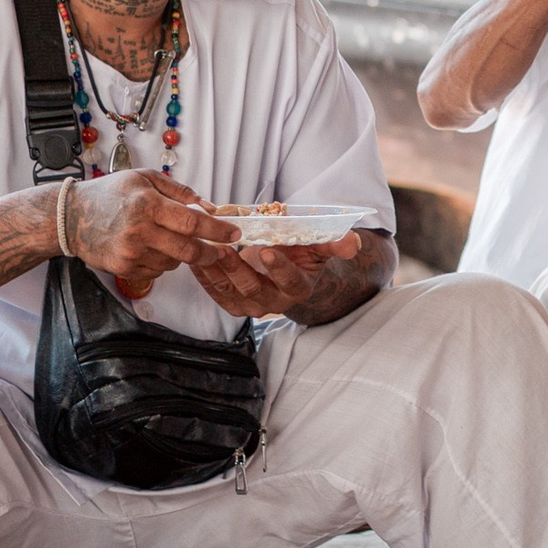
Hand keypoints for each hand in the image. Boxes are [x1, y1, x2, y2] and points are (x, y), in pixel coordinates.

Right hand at [65, 170, 230, 298]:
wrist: (71, 217)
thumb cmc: (110, 194)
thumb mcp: (146, 178)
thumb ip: (181, 191)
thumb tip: (210, 206)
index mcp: (147, 205)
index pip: (193, 222)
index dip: (217, 230)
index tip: (233, 233)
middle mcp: (139, 231)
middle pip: (188, 250)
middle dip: (210, 252)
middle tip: (219, 249)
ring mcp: (130, 254)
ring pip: (174, 262)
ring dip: (183, 254)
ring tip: (173, 239)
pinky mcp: (124, 269)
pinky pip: (157, 270)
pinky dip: (163, 261)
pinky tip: (153, 247)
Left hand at [190, 232, 361, 319]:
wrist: (288, 271)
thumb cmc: (303, 253)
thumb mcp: (320, 246)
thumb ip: (335, 243)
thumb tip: (353, 242)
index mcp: (299, 288)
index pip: (290, 281)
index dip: (280, 268)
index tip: (268, 249)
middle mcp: (275, 302)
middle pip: (253, 289)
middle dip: (237, 268)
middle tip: (223, 248)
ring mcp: (251, 306)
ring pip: (230, 291)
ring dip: (214, 271)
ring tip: (203, 249)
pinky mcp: (233, 303)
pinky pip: (215, 292)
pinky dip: (203, 276)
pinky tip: (194, 257)